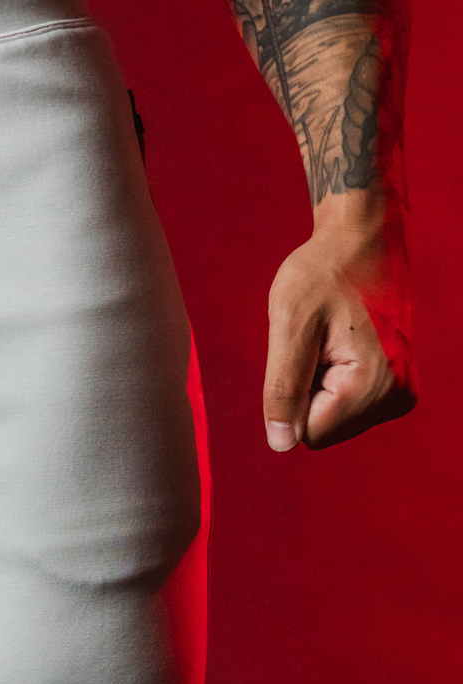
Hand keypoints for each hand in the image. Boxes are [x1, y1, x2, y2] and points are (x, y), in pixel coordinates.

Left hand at [263, 201, 416, 451]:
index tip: (307, 350)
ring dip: (321, 384)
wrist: (362, 239)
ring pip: (334, 419)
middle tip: (319, 342)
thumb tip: (281, 444)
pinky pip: (348, 406)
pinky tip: (343, 343)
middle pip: (324, 429)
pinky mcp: (398, 386)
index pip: (309, 433)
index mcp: (372, 384)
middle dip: (309, 392)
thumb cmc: (321, 273)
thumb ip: (283, 389)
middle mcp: (397, 396)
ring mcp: (402, 392)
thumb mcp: (289, 326)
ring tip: (332, 339)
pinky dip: (335, 380)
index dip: (293, 397)